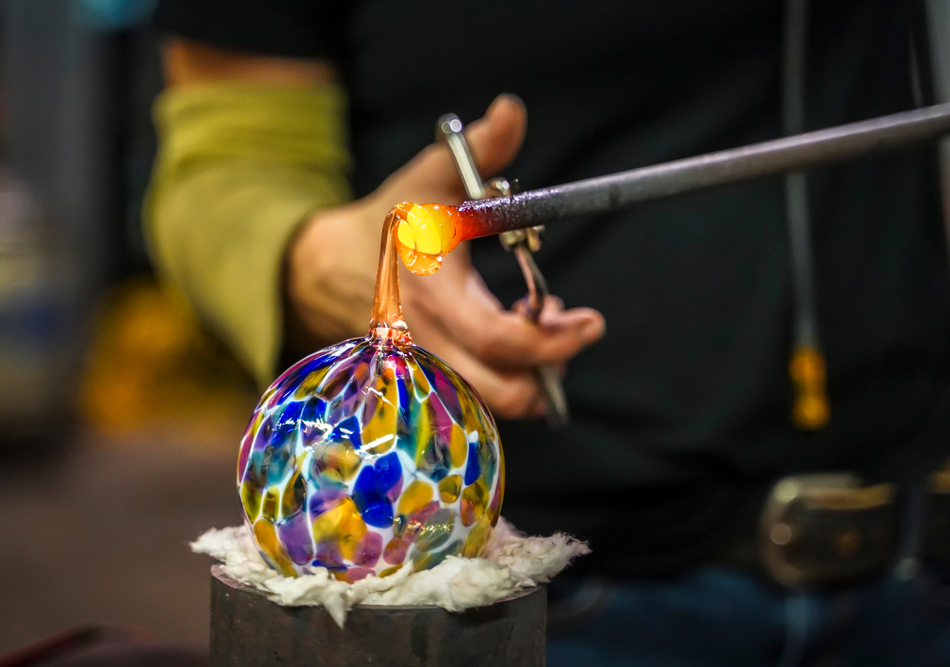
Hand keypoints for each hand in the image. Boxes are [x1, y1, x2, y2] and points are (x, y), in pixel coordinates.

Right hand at [286, 94, 604, 418]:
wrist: (328, 268)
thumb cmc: (388, 223)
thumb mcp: (429, 180)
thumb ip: (478, 151)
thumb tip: (512, 110)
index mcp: (434, 295)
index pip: (498, 339)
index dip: (551, 341)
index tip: (590, 322)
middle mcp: (430, 343)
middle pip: (503, 393)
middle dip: (550, 370)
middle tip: (568, 326)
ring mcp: (427, 368)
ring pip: (494, 401)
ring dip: (531, 374)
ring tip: (540, 324)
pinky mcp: (429, 378)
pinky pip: (478, 395)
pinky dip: (508, 376)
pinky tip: (512, 334)